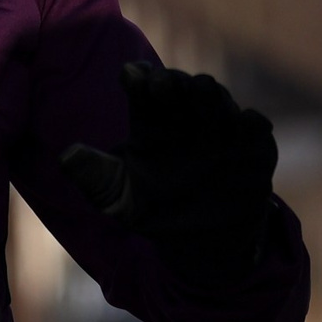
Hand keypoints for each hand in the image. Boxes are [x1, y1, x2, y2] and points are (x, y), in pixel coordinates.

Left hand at [60, 63, 279, 290]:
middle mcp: (186, 117)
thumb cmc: (157, 212)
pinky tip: (243, 124)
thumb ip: (94, 178)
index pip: (144, 86)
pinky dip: (250, 123)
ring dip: (208, 93)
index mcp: (152, 122)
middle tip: (162, 84)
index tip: (130, 76)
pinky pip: (255, 126)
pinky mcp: (253, 148)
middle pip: (180, 84)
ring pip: (217, 97)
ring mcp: (221, 129)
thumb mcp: (120, 201)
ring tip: (200, 93)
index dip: (138, 76)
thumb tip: (66, 156)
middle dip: (172, 80)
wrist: (204, 245)